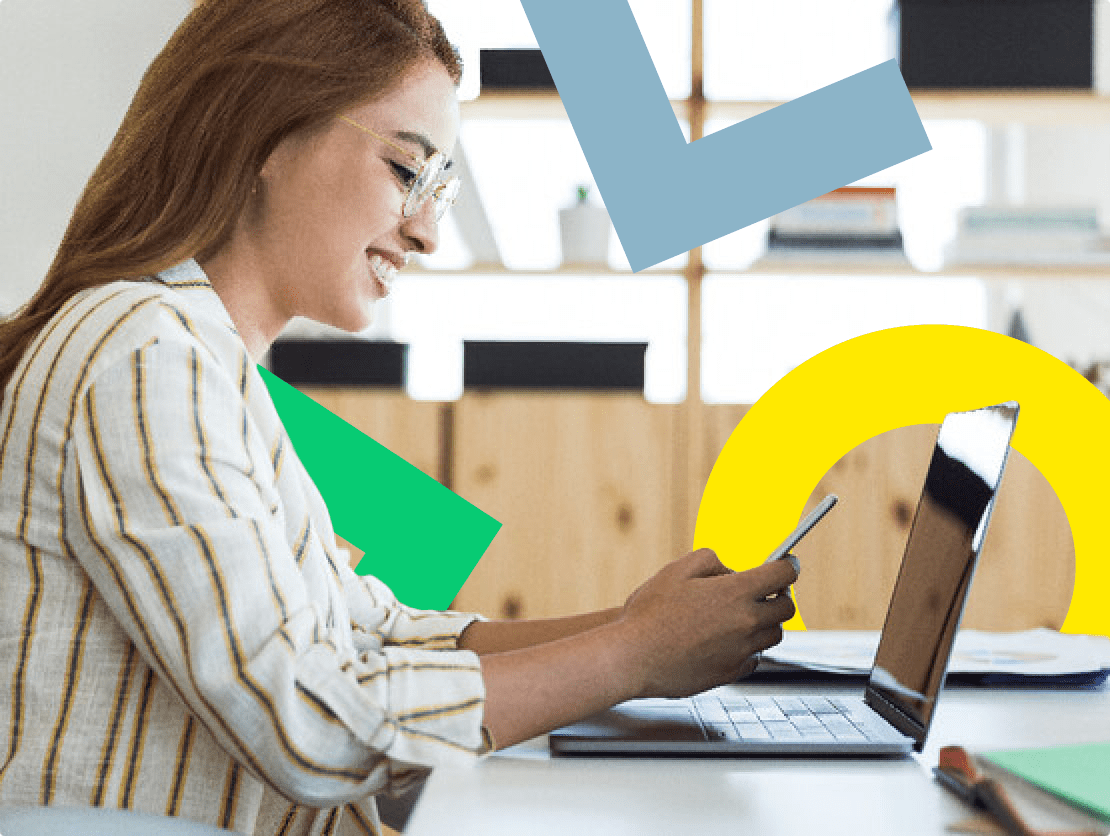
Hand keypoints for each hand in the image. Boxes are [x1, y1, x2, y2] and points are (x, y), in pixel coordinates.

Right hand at [615, 548, 797, 698]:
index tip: (787, 564)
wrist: (634, 657)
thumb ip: (710, 560)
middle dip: (780, 596)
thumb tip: (728, 569)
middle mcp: (745, 622)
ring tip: (741, 617)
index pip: (781, 575)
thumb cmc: (650, 614)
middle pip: (786, 608)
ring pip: (773, 635)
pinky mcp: (731, 673)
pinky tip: (726, 641)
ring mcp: (741, 650)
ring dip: (765, 623)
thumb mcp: (676, 570)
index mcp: (735, 593)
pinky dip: (748, 648)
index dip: (787, 566)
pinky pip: (754, 658)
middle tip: (766, 592)